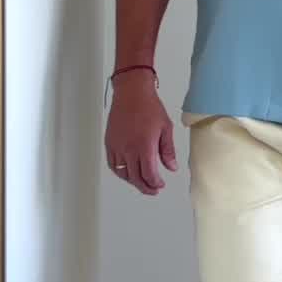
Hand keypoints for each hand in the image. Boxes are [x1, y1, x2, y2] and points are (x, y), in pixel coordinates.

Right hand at [105, 77, 177, 195]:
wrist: (131, 92)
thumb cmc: (149, 106)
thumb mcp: (166, 128)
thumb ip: (168, 150)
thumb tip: (171, 167)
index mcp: (144, 146)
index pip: (148, 174)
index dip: (155, 183)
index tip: (160, 185)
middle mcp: (128, 149)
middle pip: (135, 177)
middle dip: (145, 187)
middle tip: (153, 189)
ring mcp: (117, 147)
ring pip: (122, 173)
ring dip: (132, 181)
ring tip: (142, 182)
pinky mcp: (109, 143)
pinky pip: (112, 164)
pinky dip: (120, 172)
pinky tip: (127, 172)